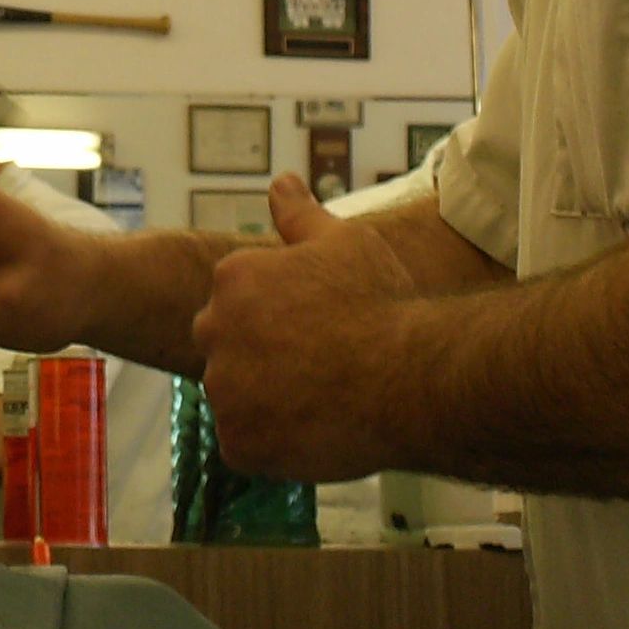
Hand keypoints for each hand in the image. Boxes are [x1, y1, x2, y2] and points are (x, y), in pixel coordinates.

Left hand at [192, 173, 422, 482]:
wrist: (412, 374)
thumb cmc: (383, 303)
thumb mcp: (343, 241)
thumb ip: (299, 215)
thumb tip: (281, 183)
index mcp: (233, 278)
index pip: (237, 306)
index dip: (279, 324)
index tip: (317, 332)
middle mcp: (215, 328)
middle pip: (227, 350)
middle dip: (262, 360)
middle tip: (318, 369)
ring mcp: (224, 389)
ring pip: (236, 400)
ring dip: (267, 404)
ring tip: (322, 402)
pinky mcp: (238, 441)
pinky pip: (245, 446)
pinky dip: (273, 446)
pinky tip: (315, 432)